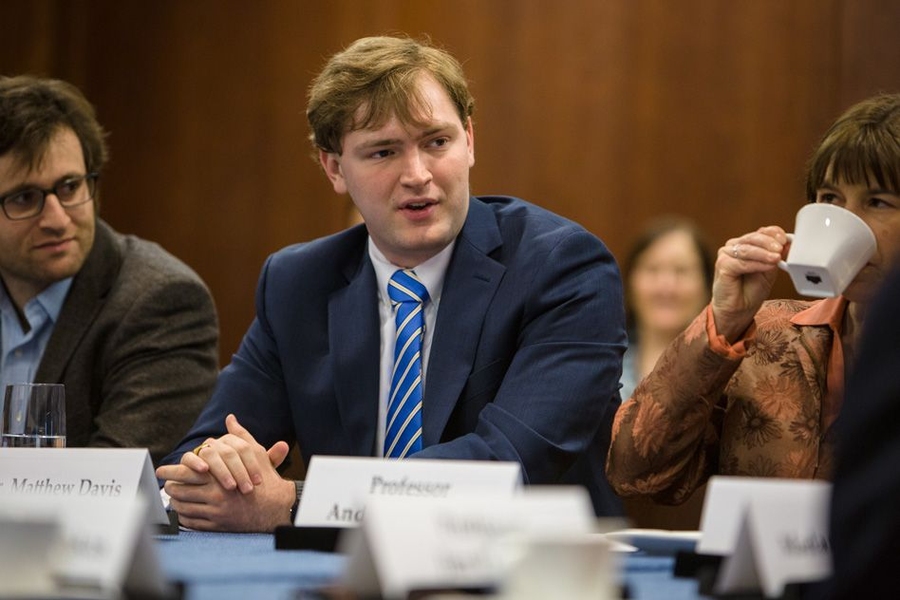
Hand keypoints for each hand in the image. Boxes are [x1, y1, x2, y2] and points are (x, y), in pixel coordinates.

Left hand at [155, 414, 293, 530]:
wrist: (276, 508)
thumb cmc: (264, 479)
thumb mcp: (254, 454)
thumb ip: (240, 436)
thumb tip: (230, 418)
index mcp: (221, 476)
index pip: (188, 472)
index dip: (172, 471)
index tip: (160, 470)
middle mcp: (216, 495)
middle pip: (182, 491)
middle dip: (171, 487)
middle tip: (165, 484)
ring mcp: (216, 512)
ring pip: (185, 507)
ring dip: (176, 502)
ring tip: (172, 497)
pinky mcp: (217, 526)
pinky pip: (192, 522)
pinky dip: (184, 517)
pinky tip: (183, 511)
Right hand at [711, 226, 788, 341]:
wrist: (739, 309)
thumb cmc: (751, 290)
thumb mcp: (770, 270)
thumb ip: (775, 257)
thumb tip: (787, 245)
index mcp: (746, 244)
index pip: (761, 232)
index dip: (774, 233)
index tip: (786, 239)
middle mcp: (734, 246)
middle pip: (753, 238)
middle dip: (769, 242)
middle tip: (781, 248)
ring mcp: (726, 255)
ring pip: (747, 249)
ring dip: (764, 253)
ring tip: (776, 258)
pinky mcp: (722, 265)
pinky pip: (741, 262)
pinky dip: (756, 263)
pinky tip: (768, 265)